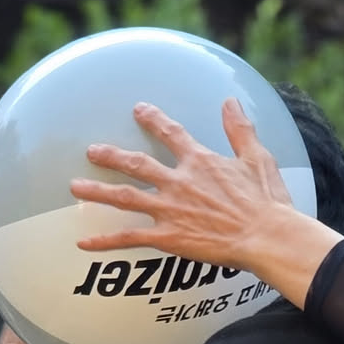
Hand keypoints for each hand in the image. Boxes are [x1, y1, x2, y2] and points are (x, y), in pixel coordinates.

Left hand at [70, 100, 342, 304]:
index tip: (138, 109)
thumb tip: (230, 101)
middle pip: (137, 164)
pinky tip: (82, 243)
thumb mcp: (258, 158)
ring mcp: (171, 209)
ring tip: (75, 187)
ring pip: (125, 197)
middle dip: (111, 156)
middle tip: (91, 151)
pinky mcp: (168, 238)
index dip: (153, 120)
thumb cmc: (268, 202)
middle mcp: (179, 181)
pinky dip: (105, 242)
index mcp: (201, 161)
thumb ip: (240, 129)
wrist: (267, 237)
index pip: (171, 134)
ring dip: (98, 192)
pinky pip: (130, 238)